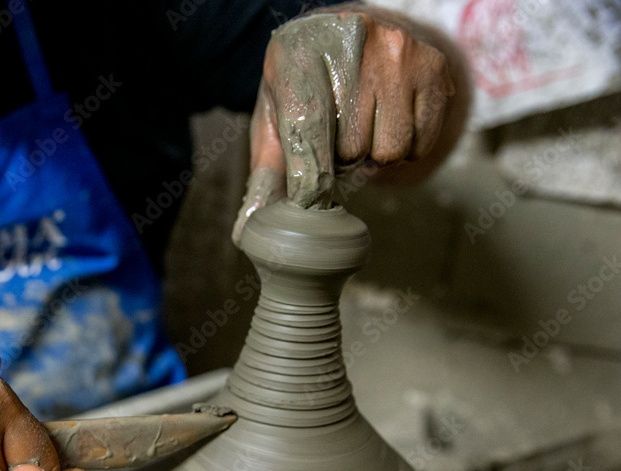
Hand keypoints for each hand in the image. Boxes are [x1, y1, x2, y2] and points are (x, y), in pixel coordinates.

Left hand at [233, 6, 468, 242]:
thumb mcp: (273, 112)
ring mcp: (398, 52)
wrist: (344, 31)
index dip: (309, 177)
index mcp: (300, 53)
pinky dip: (405, 145)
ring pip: (389, 150)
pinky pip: (421, 143)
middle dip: (341, 159)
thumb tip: (248, 230)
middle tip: (336, 135)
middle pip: (352, 149)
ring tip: (361, 126)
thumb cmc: (303, 82)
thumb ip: (265, 170)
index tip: (309, 204)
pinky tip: (388, 119)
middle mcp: (353, 44)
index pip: (308, 129)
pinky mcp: (432, 66)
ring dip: (373, 154)